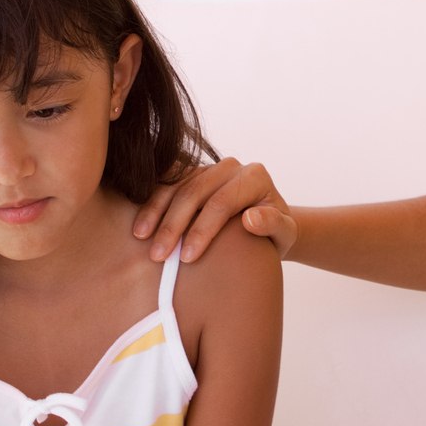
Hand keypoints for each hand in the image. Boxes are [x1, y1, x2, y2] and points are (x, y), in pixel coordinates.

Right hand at [133, 158, 296, 262]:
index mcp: (254, 176)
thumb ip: (274, 225)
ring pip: (176, 186)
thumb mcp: (285, 234)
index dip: (202, 230)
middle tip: (157, 256)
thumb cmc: (276, 234)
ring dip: (156, 212)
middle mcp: (230, 167)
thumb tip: (251, 218)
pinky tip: (140, 225)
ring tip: (141, 239)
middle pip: (195, 192)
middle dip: (173, 225)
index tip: (187, 258)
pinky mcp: (191, 174)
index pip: (221, 202)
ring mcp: (209, 168)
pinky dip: (151, 204)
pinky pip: (167, 184)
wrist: (266, 225)